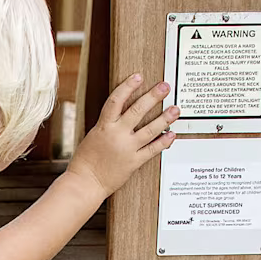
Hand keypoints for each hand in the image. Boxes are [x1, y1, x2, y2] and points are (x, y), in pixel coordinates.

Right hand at [73, 73, 178, 195]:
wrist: (85, 183)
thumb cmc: (86, 161)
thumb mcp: (93, 135)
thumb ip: (109, 124)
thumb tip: (123, 113)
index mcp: (104, 126)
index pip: (116, 100)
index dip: (128, 87)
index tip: (138, 77)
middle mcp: (116, 135)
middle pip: (137, 111)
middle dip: (153, 97)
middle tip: (164, 87)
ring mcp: (127, 149)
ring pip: (150, 130)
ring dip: (164, 118)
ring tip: (175, 109)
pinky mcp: (134, 162)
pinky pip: (152, 150)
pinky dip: (163, 142)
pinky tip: (172, 134)